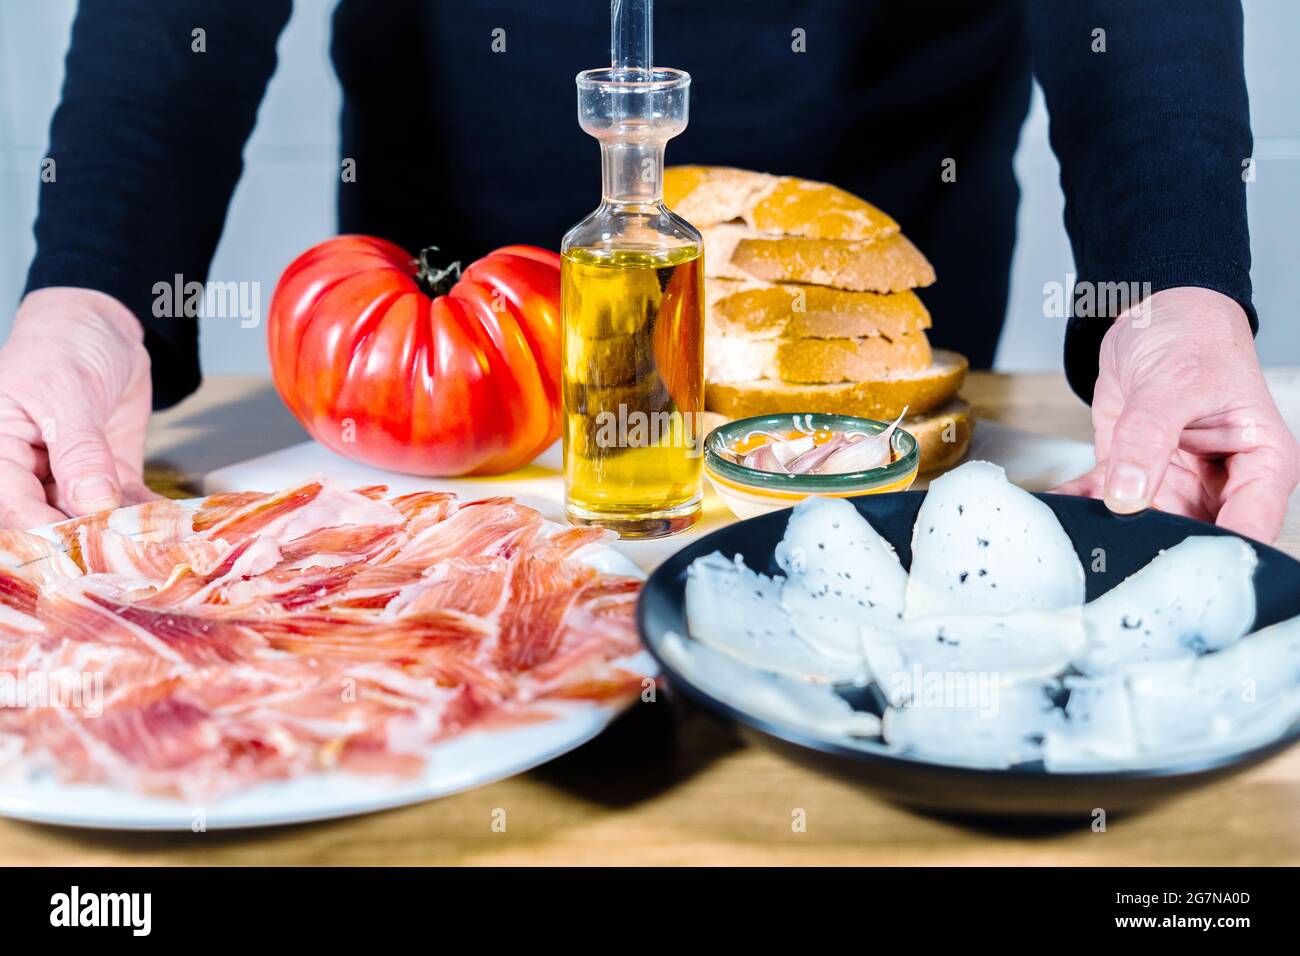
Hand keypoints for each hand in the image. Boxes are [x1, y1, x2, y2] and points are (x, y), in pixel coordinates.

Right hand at [0, 288, 155, 528]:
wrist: (101, 325)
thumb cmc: (62, 344)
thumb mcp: (65, 391)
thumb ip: (78, 449)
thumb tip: (91, 502)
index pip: (13, 505)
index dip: (44, 532)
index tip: (80, 550)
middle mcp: (29, 470)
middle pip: (51, 520)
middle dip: (88, 540)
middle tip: (127, 555)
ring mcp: (70, 476)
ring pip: (90, 518)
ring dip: (122, 532)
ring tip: (157, 544)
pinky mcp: (108, 475)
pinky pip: (126, 503)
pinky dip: (148, 514)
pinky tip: (172, 525)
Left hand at [1055, 287, 1299, 542]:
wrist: (1156, 315)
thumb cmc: (1194, 337)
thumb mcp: (1174, 382)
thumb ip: (1149, 438)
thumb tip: (1128, 495)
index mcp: (1262, 463)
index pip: (1250, 528)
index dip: (1214, 552)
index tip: (1169, 561)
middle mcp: (1223, 482)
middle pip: (1195, 536)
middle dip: (1153, 547)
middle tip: (1112, 550)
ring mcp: (1177, 482)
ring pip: (1146, 526)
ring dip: (1110, 528)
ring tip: (1078, 529)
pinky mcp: (1135, 475)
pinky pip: (1105, 500)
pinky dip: (1081, 504)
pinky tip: (1060, 505)